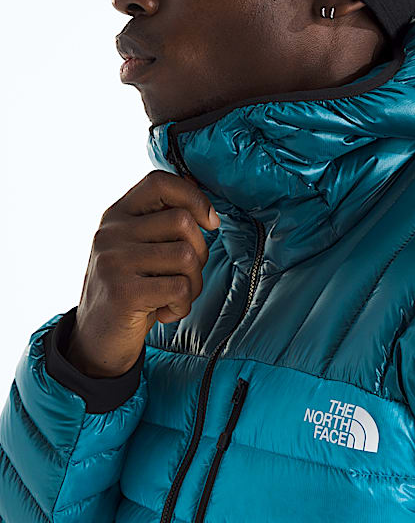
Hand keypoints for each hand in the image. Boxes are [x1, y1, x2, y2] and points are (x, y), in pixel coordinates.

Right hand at [66, 170, 220, 376]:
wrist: (97, 340)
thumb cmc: (132, 289)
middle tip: (185, 275)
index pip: (160, 182)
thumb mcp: (140, 248)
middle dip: (200, 252)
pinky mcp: (123, 292)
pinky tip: (163, 312)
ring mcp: (114, 261)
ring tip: (174, 296)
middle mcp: (111, 232)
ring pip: (186, 255)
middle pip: (182, 221)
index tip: (210, 222)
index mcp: (117, 215)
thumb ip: (162, 221)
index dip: (194, 197)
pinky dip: (182, 306)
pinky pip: (180, 288)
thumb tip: (198, 189)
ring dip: (193, 284)